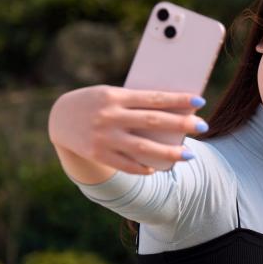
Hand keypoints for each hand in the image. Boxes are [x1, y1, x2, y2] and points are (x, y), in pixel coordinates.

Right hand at [48, 85, 207, 173]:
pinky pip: (126, 165)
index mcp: (114, 96)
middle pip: (153, 122)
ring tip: (189, 155)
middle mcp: (109, 117)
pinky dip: (143, 167)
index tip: (200, 101)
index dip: (177, 101)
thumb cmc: (96, 103)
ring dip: (169, 153)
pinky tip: (158, 168)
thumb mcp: (112, 95)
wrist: (58, 118)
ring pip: (143, 148)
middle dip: (181, 125)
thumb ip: (136, 103)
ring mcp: (103, 138)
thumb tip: (172, 113)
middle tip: (204, 126)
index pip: (153, 98)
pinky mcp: (98, 154)